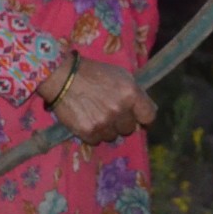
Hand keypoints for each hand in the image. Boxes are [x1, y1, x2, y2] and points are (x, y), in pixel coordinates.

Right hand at [38, 55, 156, 143]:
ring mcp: (104, 122)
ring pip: (113, 136)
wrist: (63, 77)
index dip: (144, 119)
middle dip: (122, 122)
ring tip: (96, 115)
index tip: (140, 120)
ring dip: (107, 129)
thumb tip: (143, 110)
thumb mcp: (121, 76)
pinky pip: (97, 140)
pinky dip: (93, 133)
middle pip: (129, 129)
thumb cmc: (94, 73)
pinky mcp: (88, 132)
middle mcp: (119, 110)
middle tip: (111, 113)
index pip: (149, 116)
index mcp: (130, 93)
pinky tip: (87, 120)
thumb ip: (134, 93)